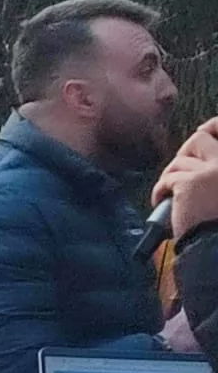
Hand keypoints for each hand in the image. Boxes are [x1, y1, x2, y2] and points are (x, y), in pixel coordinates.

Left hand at [153, 118, 217, 238]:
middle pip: (198, 139)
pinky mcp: (190, 183)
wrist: (215, 245)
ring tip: (171, 194)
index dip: (212, 127)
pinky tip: (162, 202)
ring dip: (170, 176)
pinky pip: (166, 179)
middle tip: (179, 171)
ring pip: (179, 161)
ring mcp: (210, 170)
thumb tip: (200, 147)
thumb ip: (216, 169)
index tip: (202, 131)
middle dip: (184, 152)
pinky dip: (160, 190)